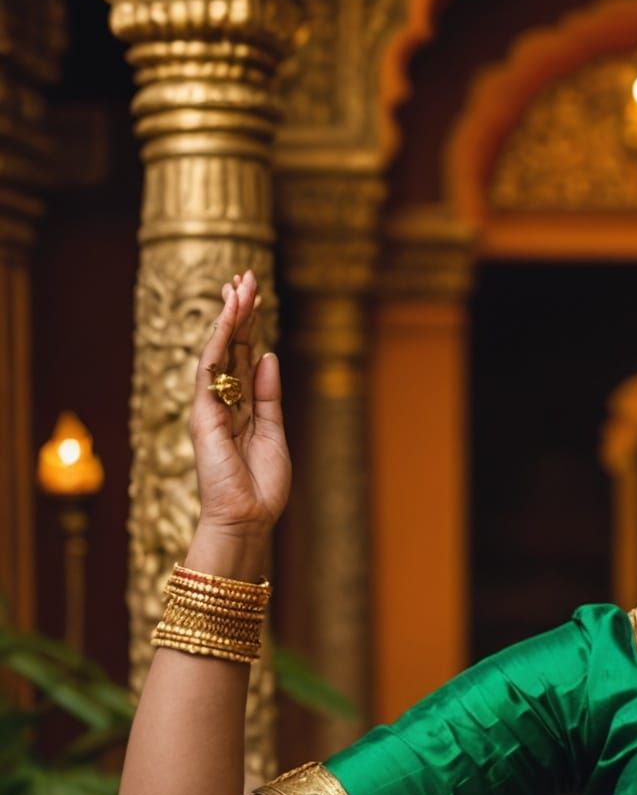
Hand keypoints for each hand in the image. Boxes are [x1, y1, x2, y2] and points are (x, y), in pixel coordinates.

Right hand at [189, 270, 289, 537]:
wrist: (247, 518)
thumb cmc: (261, 486)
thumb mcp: (274, 432)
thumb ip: (268, 395)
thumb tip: (268, 356)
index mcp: (242, 407)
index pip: (245, 357)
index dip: (251, 327)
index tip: (255, 295)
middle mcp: (223, 401)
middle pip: (231, 347)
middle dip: (238, 311)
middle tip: (244, 276)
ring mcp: (210, 405)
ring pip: (218, 350)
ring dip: (230, 316)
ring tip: (238, 284)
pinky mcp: (203, 412)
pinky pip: (209, 368)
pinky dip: (220, 339)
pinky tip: (230, 316)